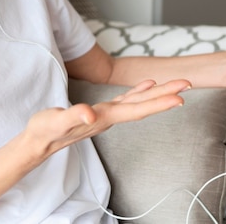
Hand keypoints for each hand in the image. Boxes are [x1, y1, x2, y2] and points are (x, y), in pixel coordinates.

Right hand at [23, 79, 190, 161]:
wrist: (37, 143)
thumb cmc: (44, 132)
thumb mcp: (54, 121)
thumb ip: (72, 117)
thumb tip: (90, 115)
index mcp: (103, 118)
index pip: (136, 110)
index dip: (158, 103)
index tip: (179, 98)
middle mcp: (109, 117)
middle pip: (143, 105)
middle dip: (166, 94)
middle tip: (188, 83)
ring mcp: (106, 115)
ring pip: (137, 102)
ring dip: (157, 93)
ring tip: (176, 84)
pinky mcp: (100, 112)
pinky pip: (125, 100)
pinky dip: (138, 91)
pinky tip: (146, 85)